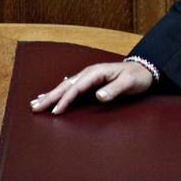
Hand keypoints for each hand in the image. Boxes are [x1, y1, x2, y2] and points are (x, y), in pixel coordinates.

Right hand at [30, 61, 154, 114]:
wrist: (145, 69)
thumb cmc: (138, 77)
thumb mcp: (130, 83)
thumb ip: (115, 89)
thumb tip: (99, 96)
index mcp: (96, 72)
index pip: (76, 87)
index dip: (65, 99)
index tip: (55, 111)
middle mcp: (89, 73)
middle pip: (66, 85)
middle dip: (50, 97)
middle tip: (35, 107)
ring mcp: (89, 76)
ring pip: (66, 86)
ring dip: (51, 94)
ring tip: (36, 103)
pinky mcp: (90, 81)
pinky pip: (71, 87)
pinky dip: (59, 92)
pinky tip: (50, 95)